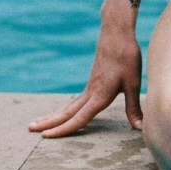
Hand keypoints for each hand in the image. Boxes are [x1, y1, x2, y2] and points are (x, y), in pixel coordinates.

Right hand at [28, 18, 142, 137]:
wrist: (117, 32)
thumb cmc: (126, 57)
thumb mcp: (133, 84)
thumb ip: (134, 108)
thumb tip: (141, 128)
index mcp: (99, 95)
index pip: (79, 118)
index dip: (64, 130)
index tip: (46, 137)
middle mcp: (90, 92)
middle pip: (66, 112)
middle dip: (48, 123)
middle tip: (29, 130)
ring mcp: (90, 86)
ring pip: (68, 106)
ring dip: (53, 116)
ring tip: (36, 122)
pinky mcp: (92, 81)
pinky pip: (76, 100)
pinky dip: (65, 110)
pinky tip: (63, 113)